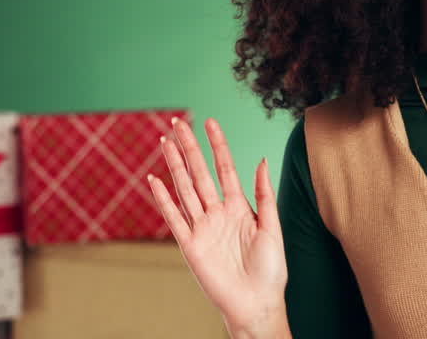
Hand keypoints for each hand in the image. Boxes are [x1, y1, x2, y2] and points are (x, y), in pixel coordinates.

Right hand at [148, 116, 289, 336]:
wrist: (256, 302)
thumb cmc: (270, 270)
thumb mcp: (272, 228)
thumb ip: (264, 195)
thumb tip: (261, 160)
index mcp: (239, 207)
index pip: (225, 168)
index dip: (217, 145)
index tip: (210, 122)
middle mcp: (218, 213)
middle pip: (200, 173)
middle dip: (189, 148)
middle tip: (178, 123)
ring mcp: (202, 228)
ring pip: (184, 189)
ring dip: (174, 166)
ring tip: (165, 141)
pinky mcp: (190, 246)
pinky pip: (174, 218)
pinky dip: (163, 199)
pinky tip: (154, 180)